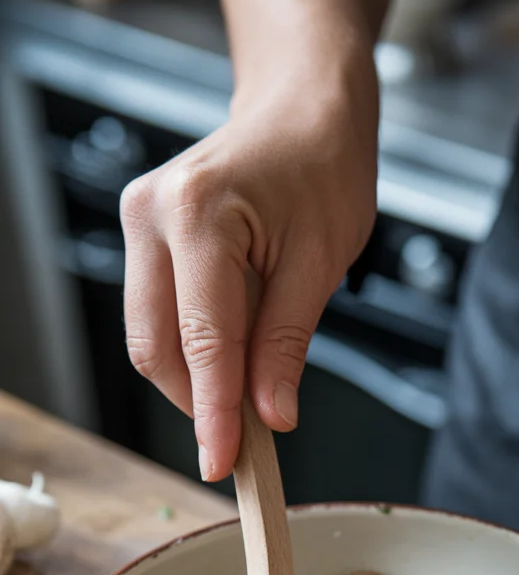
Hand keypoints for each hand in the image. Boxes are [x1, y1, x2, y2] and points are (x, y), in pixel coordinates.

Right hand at [120, 43, 377, 480]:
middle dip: (200, 402)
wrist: (303, 110)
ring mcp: (139, 222)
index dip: (214, 413)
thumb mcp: (320, 263)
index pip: (203, 340)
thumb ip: (287, 344)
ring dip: (195, 379)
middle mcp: (152, 214)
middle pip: (157, 347)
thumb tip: (270, 416)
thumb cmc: (322, 167)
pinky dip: (192, 350)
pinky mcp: (144, 236)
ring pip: (150, 338)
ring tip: (249, 393)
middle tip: (246, 443)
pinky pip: (158, 315)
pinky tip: (232, 356)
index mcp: (198, 213)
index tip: (224, 465)